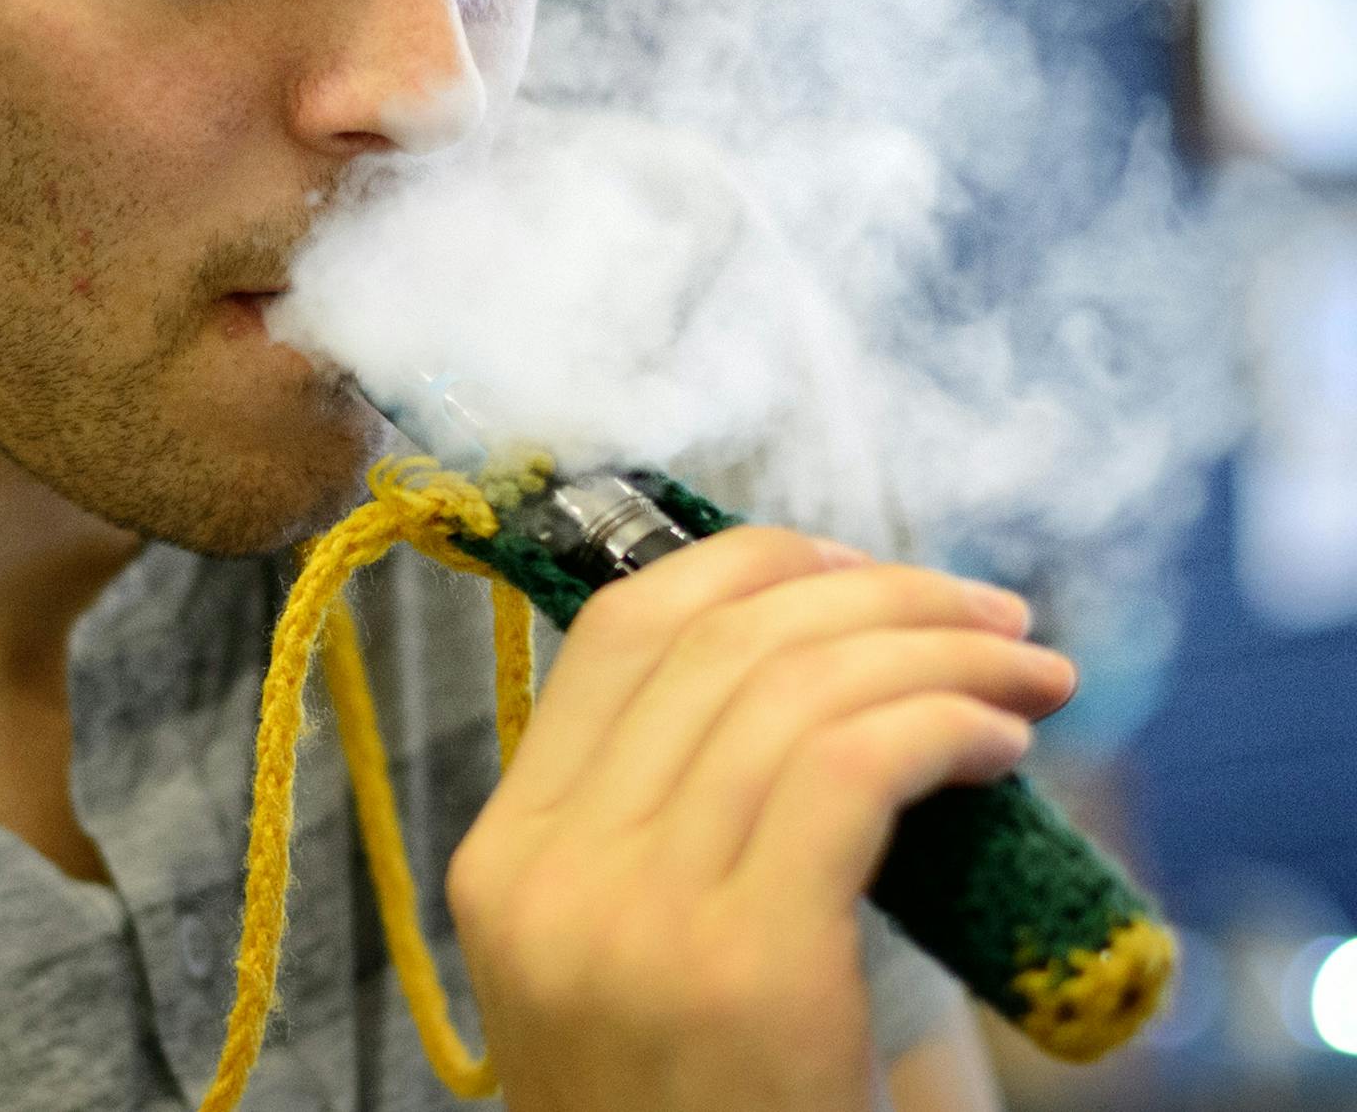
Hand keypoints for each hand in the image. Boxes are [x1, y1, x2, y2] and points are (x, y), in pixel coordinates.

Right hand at [445, 527, 1075, 1111]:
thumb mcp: (628, 957)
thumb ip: (668, 819)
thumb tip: (811, 666)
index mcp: (502, 851)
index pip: (615, 631)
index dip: (750, 564)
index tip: (859, 569)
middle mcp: (546, 867)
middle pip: (714, 639)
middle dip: (875, 591)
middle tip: (990, 612)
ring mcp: (631, 916)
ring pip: (793, 688)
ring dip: (939, 649)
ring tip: (1031, 673)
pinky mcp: (742, 967)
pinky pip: (851, 767)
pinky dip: (944, 723)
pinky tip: (1001, 744)